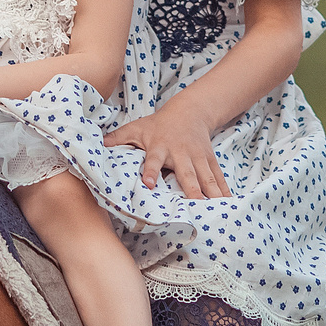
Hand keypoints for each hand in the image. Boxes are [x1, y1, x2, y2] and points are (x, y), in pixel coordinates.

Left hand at [106, 101, 229, 198]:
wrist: (189, 111)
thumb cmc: (158, 125)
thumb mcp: (136, 128)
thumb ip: (117, 138)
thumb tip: (95, 146)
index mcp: (160, 147)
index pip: (153, 160)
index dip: (150, 171)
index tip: (147, 184)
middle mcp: (181, 154)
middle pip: (187, 174)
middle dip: (192, 191)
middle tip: (196, 207)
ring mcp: (198, 158)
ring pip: (206, 179)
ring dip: (212, 195)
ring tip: (218, 213)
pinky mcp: (210, 161)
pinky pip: (218, 178)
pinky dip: (224, 192)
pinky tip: (230, 206)